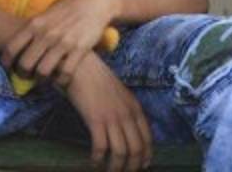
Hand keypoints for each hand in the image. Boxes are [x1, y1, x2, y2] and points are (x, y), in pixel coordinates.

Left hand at [1, 0, 116, 87]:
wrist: (97, 0)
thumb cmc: (70, 4)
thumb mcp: (48, 11)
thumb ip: (35, 27)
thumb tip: (22, 43)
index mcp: (36, 23)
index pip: (12, 48)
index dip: (7, 63)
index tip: (9, 68)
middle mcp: (47, 34)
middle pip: (25, 64)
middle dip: (23, 74)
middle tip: (27, 76)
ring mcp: (63, 42)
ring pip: (43, 72)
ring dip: (41, 80)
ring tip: (44, 79)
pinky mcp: (80, 49)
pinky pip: (65, 73)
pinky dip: (61, 81)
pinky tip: (61, 79)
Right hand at [64, 55, 151, 171]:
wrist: (84, 68)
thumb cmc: (100, 82)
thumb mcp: (121, 96)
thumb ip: (127, 112)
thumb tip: (129, 133)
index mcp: (135, 108)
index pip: (147, 138)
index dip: (146, 155)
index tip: (143, 166)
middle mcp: (127, 114)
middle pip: (136, 149)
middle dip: (132, 166)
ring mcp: (112, 118)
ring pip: (121, 152)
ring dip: (115, 167)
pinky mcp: (96, 120)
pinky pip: (101, 147)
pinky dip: (98, 159)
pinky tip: (94, 162)